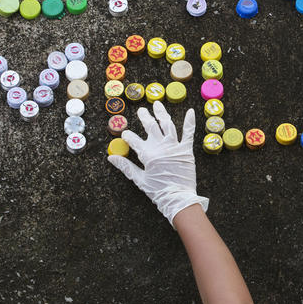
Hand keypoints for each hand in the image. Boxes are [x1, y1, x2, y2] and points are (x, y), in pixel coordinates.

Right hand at [108, 101, 208, 226]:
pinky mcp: (186, 150)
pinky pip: (188, 133)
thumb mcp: (139, 179)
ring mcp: (174, 147)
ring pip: (167, 125)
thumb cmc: (158, 191)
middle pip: (151, 127)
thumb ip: (125, 166)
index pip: (134, 140)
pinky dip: (189, 122)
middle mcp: (160, 147)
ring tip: (157, 104)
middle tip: (141, 110)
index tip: (125, 134)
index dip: (128, 136)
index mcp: (147, 154)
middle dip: (144, 117)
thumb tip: (111, 158)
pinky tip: (191, 111)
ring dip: (161, 113)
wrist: (178, 199)